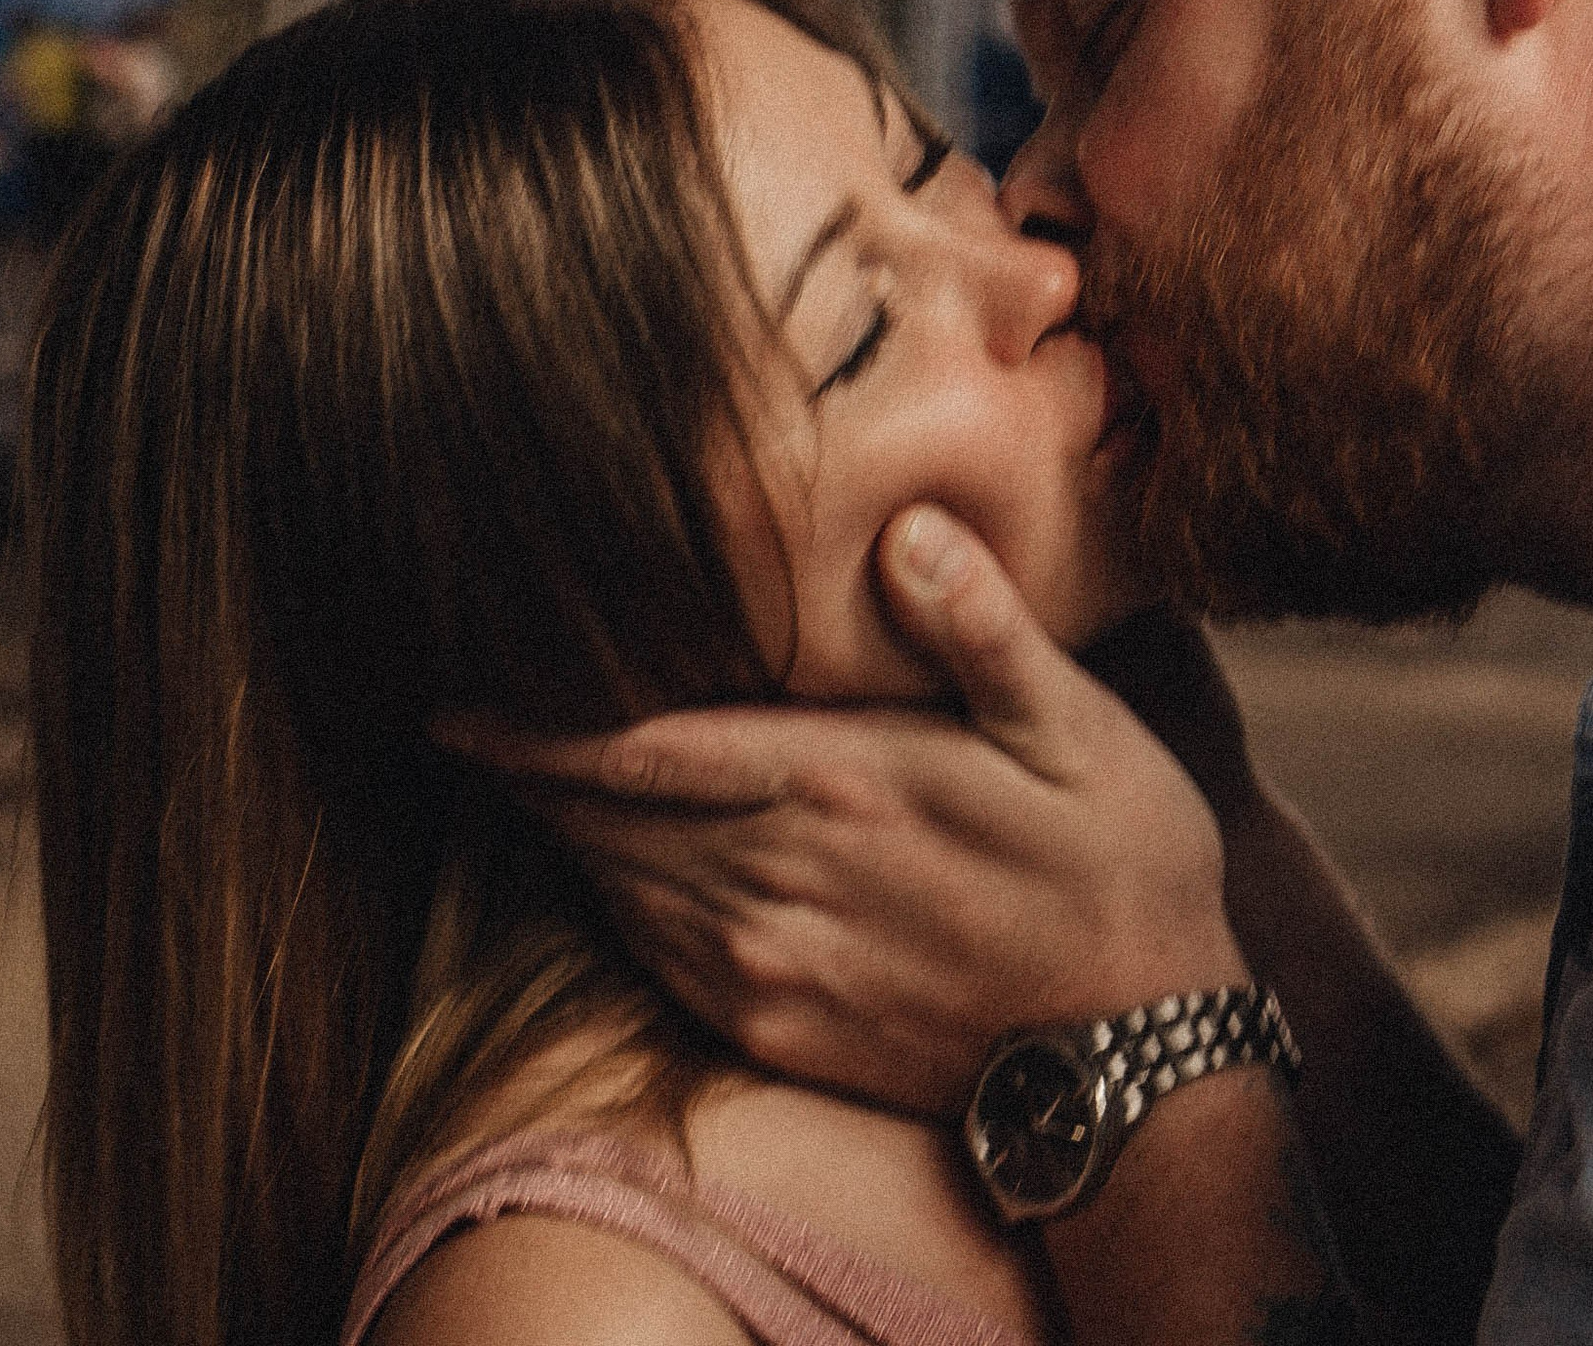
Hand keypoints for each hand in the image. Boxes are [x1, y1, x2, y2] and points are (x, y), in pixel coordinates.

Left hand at [440, 505, 1247, 1111]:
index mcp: (839, 787)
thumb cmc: (1118, 867)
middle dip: (532, 773)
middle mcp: (782, 882)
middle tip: (471, 717)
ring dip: (568, 834)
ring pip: (622, 889)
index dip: (536, 731)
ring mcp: (773, 968)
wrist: (1138, 1061)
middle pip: (607, 822)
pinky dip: (618, 901)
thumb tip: (909, 531)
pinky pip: (660, 956)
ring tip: (525, 775)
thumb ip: (980, 628)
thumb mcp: (1076, 727)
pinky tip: (616, 865)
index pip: (642, 752)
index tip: (454, 700)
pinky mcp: (780, 1030)